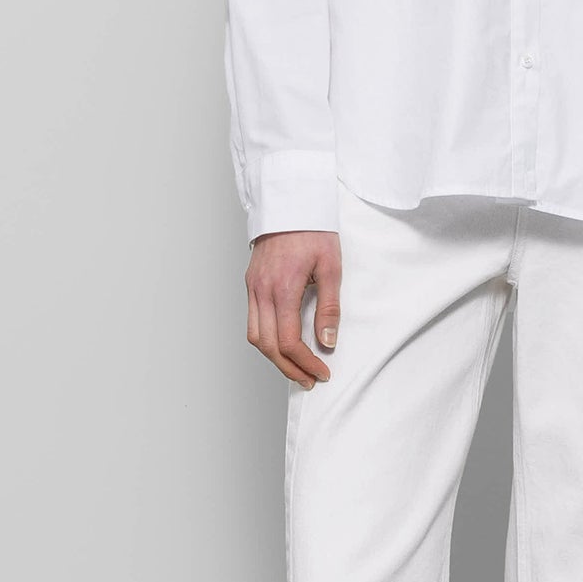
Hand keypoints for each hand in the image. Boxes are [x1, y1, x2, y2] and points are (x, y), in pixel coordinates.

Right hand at [245, 230, 340, 387]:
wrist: (290, 202)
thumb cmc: (313, 230)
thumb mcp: (331, 267)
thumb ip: (329, 307)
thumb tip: (327, 342)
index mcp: (283, 288)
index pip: (287, 341)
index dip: (305, 363)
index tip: (321, 373)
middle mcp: (262, 291)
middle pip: (267, 346)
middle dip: (289, 368)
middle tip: (309, 380)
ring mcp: (253, 287)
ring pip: (255, 336)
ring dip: (274, 357)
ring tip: (296, 368)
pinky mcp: (251, 283)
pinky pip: (252, 320)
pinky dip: (265, 339)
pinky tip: (282, 343)